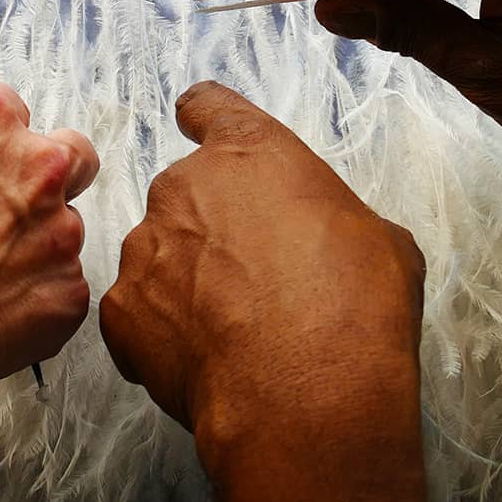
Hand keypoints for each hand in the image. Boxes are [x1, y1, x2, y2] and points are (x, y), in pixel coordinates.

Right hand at [0, 82, 97, 501]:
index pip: (8, 109)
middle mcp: (37, 165)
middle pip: (69, 155)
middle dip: (45, 177)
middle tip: (3, 213)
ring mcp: (62, 230)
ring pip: (65, 226)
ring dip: (36, 244)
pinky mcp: (71, 290)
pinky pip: (62, 286)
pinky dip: (36, 298)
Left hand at [100, 81, 426, 501]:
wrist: (306, 395)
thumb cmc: (355, 308)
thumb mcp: (380, 242)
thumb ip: (335, 220)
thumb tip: (331, 242)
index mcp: (248, 152)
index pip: (208, 106)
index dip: (206, 119)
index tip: (203, 130)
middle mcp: (183, 186)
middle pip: (187, 193)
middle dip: (211, 226)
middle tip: (253, 275)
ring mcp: (145, 247)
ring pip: (160, 253)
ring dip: (185, 279)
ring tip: (233, 329)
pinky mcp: (121, 309)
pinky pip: (138, 312)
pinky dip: (161, 331)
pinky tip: (203, 361)